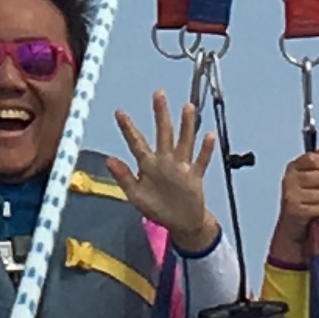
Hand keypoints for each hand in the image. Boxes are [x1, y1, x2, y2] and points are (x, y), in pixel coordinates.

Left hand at [104, 92, 218, 249]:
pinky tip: (209, 136)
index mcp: (148, 164)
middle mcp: (165, 160)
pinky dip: (205, 149)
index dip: (128, 128)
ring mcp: (181, 167)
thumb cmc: (157, 207)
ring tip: (188, 107)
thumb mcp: (135, 195)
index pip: (136, 142)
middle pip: (163, 133)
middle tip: (158, 94)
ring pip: (184, 141)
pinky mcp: (194, 176)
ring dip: (186, 125)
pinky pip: (200, 160)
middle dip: (160, 114)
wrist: (181, 223)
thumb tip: (109, 160)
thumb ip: (123, 177)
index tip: (119, 112)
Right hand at [272, 145, 318, 260]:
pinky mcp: (295, 209)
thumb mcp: (311, 179)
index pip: (314, 158)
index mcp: (292, 168)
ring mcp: (290, 194)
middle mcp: (288, 179)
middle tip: (313, 194)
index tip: (317, 175)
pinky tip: (310, 213)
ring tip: (311, 204)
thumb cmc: (303, 201)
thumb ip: (318, 164)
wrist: (291, 228)